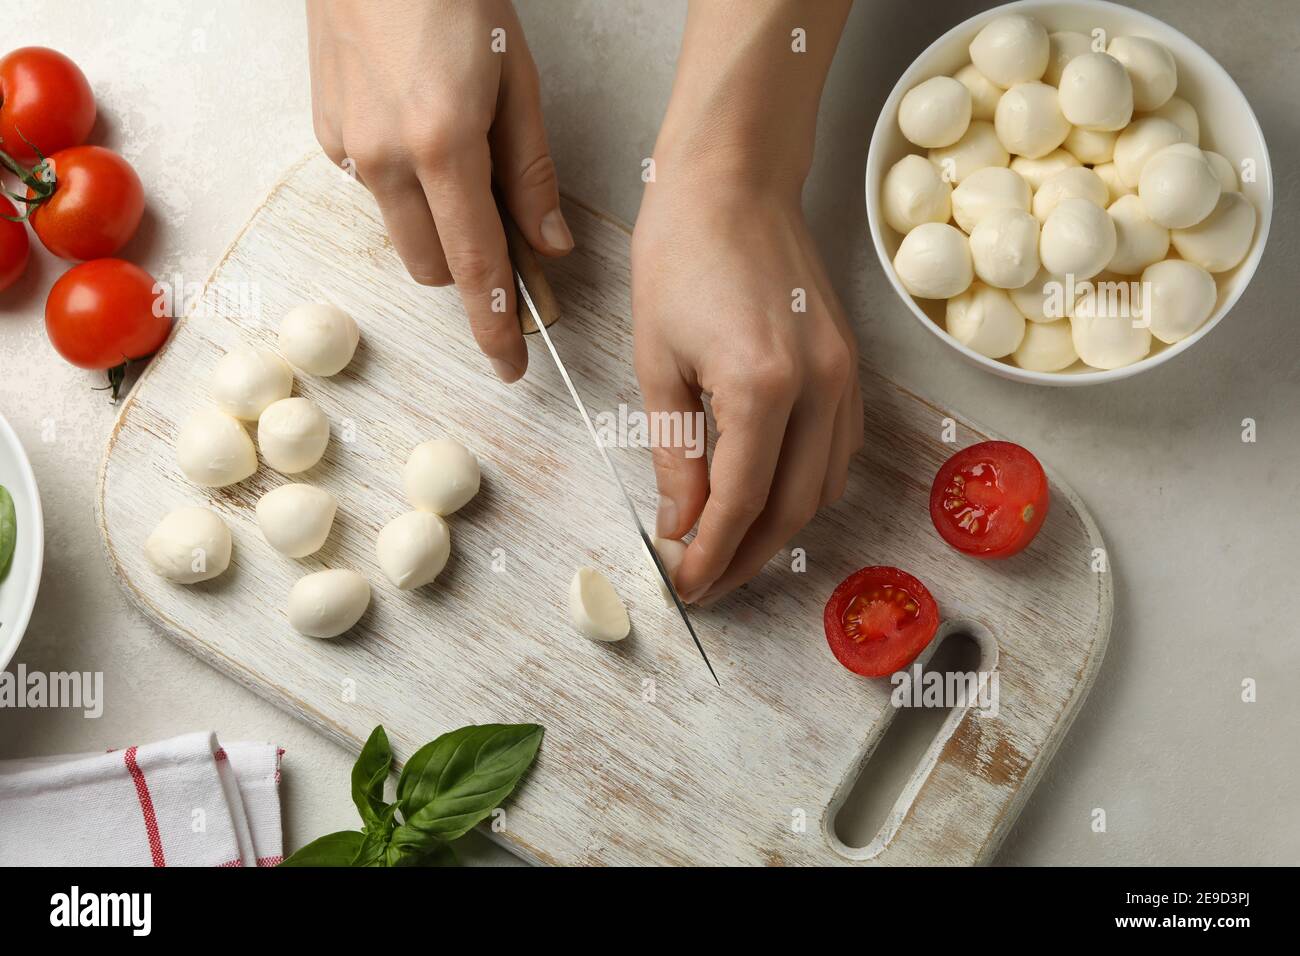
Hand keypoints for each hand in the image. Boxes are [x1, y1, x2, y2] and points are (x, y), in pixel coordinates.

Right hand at [306, 0, 571, 381]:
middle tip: (504, 228)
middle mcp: (384, 160)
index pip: (476, 268)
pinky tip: (417, 131)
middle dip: (469, 267)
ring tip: (460, 163)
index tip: (511, 365)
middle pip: (433, 266)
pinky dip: (403, 186)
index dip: (496, 325)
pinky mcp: (326, 135)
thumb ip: (532, 173)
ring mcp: (347, 149)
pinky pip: (372, 191)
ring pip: (401, 234)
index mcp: (444, 146)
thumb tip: (550, 246)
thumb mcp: (518, 81)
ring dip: (435, 227)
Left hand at [632, 175, 862, 604]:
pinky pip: (840, 451)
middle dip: (746, 558)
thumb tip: (681, 523)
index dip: (709, 555)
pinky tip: (771, 498)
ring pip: (823, 489)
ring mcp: (844, 376)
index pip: (738, 503)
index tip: (684, 583)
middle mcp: (819, 388)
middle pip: (790, 510)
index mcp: (762, 386)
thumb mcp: (658, 360)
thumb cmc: (682, 252)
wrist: (735, 180)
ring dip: (779, 531)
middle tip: (707, 582)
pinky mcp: (851, 365)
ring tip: (733, 550)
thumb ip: (676, 453)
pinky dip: (807, 489)